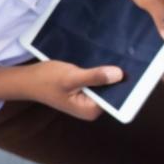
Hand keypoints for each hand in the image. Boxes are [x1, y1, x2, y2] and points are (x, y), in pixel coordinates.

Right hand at [0, 60, 121, 120]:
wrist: (27, 79)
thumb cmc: (45, 79)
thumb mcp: (70, 77)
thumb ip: (94, 77)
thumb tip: (119, 75)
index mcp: (91, 110)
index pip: (117, 98)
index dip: (126, 84)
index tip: (136, 68)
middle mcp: (92, 107)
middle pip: (113, 90)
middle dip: (119, 75)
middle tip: (131, 55)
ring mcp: (89, 98)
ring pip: (106, 83)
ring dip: (110, 71)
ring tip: (122, 53)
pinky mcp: (86, 89)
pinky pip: (99, 78)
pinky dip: (101, 69)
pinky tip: (108, 56)